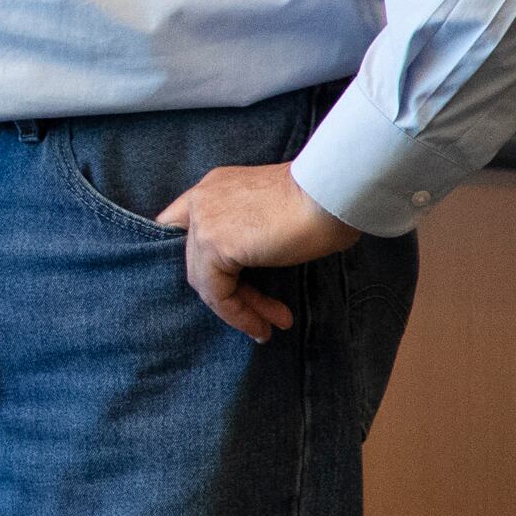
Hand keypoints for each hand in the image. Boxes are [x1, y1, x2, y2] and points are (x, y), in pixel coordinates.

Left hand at [153, 163, 361, 342]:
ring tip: (267, 327)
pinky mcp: (213, 243)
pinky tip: (262, 327)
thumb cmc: (321, 203)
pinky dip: (237, 314)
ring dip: (239, 309)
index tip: (231, 288)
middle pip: (200, 261)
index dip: (202, 262)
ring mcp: (203, 221)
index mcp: (214, 187)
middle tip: (265, 316)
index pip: (182, 229)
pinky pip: (216, 292)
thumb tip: (247, 262)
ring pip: (207, 280)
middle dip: (234, 294)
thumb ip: (247, 231)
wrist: (332, 195)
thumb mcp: (272, 213)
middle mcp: (202, 199)